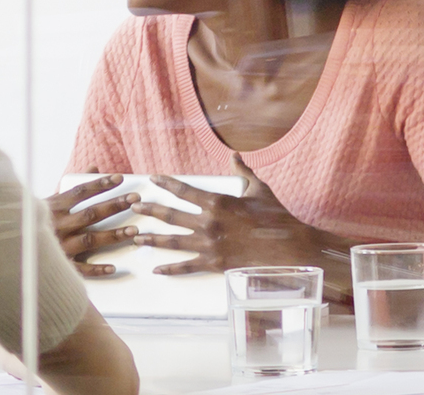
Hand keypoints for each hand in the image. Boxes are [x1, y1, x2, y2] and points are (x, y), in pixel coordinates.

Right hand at [42, 175, 138, 276]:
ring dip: (112, 235)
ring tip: (133, 230)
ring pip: (90, 239)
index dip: (100, 184)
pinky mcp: (60, 264)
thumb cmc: (36, 221)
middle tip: (135, 199)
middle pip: (90, 213)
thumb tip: (94, 167)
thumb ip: (72, 184)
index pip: (80, 192)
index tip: (120, 178)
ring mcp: (59, 245)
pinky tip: (113, 267)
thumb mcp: (50, 200)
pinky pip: (80, 268)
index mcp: (53, 207)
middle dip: (114, 205)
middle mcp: (57, 225)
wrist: (12, 249)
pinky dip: (96, 269)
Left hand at [131, 174, 323, 276]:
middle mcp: (209, 223)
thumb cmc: (276, 218)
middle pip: (171, 215)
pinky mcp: (214, 264)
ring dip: (152, 239)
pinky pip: (187, 267)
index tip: (152, 179)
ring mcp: (209, 245)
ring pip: (173, 241)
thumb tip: (235, 155)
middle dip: (150, 210)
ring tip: (136, 238)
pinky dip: (170, 268)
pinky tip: (156, 269)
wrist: (289, 248)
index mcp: (218, 202)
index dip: (166, 184)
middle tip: (133, 207)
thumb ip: (243, 172)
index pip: (184, 190)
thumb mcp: (259, 190)